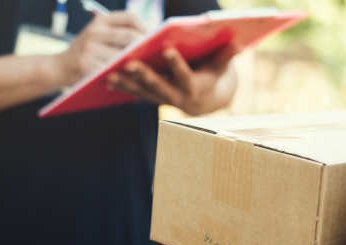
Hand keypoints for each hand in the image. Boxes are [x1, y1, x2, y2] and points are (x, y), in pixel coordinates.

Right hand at [55, 12, 145, 85]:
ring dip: (136, 62)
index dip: (144, 27)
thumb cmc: (86, 52)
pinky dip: (123, 74)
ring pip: (123, 55)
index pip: (129, 17)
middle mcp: (94, 31)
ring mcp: (90, 48)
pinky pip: (112, 70)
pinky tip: (130, 78)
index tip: (152, 37)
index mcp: (100, 21)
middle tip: (153, 56)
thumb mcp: (98, 35)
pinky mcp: (87, 65)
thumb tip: (149, 39)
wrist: (59, 67)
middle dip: (144, 46)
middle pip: (129, 36)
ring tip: (145, 67)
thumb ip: (117, 33)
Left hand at [107, 44, 238, 115]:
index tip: (167, 50)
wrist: (208, 100)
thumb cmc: (214, 75)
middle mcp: (178, 97)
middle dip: (144, 75)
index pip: (185, 76)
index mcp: (195, 87)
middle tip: (130, 63)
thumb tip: (237, 43)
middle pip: (159, 86)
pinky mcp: (153, 98)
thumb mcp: (222, 66)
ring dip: (127, 82)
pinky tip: (107, 79)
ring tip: (111, 72)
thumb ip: (227, 55)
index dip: (176, 64)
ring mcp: (163, 99)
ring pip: (143, 91)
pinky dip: (123, 87)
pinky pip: (136, 94)